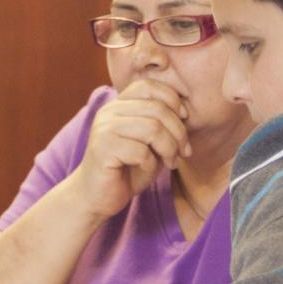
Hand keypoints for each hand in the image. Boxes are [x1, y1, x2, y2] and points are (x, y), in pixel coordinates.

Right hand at [71, 78, 190, 218]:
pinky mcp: (102, 148)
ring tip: (170, 162)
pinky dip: (151, 163)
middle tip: (183, 152)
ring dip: (169, 148)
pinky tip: (146, 169)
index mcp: (118, 105)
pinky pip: (141, 151)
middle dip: (179, 132)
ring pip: (153, 128)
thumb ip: (162, 124)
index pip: (149, 87)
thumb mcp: (150, 143)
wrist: (97, 196)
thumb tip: (185, 113)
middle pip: (157, 108)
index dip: (173, 101)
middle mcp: (108, 112)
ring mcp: (103, 129)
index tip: (184, 121)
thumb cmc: (127, 169)